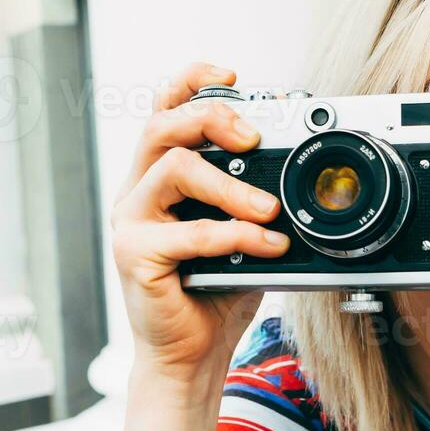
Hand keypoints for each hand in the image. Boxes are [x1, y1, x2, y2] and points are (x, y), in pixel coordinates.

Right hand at [109, 61, 289, 386]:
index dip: (192, 81)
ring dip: (230, 184)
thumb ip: (254, 190)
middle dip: (212, 118)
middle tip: (254, 138)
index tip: (232, 76)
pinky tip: (268, 247)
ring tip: (270, 209)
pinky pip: (187, 231)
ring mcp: (130, 221)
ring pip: (174, 168)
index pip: (164, 108)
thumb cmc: (215, 289)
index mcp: (159, 175)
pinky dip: (236, 235)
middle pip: (162, 125)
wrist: (192, 353)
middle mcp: (138, 190)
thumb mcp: (241, 228)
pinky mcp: (133, 255)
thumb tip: (299, 154)